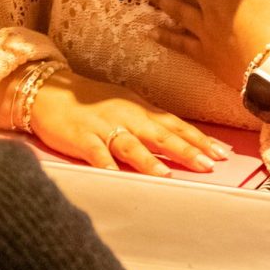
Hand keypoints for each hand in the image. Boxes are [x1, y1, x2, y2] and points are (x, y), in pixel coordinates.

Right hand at [30, 69, 229, 176]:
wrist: (47, 91)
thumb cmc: (88, 102)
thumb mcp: (123, 106)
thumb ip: (148, 123)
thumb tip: (178, 140)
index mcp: (138, 109)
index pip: (173, 124)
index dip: (197, 138)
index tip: (221, 152)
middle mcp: (125, 115)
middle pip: (159, 134)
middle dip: (185, 149)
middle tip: (208, 164)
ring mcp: (102, 126)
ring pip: (130, 144)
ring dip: (149, 161)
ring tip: (167, 175)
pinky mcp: (80, 138)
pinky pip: (96, 154)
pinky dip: (107, 166)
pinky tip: (117, 178)